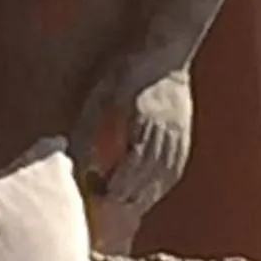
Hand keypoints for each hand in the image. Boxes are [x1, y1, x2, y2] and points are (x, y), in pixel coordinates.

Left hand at [73, 55, 193, 213]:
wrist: (169, 54)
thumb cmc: (132, 68)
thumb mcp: (105, 92)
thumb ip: (90, 124)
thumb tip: (75, 155)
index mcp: (146, 121)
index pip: (132, 165)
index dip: (116, 184)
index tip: (99, 193)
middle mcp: (167, 132)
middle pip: (149, 176)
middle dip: (129, 196)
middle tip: (108, 206)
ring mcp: (179, 136)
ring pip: (163, 177)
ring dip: (145, 194)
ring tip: (127, 205)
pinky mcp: (185, 136)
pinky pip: (174, 169)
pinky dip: (161, 184)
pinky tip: (150, 191)